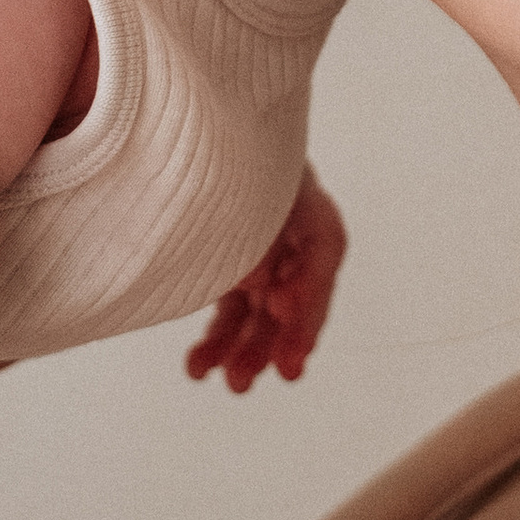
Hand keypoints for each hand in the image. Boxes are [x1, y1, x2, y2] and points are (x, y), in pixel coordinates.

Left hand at [184, 162, 347, 391]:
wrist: (209, 135)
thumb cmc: (234, 150)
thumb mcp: (249, 176)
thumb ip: (255, 222)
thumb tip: (254, 281)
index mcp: (311, 209)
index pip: (321, 253)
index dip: (308, 285)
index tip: (282, 306)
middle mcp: (293, 243)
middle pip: (298, 296)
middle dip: (289, 337)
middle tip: (284, 372)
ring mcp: (265, 263)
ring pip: (263, 318)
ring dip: (251, 353)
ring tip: (235, 384)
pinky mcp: (235, 278)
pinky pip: (232, 318)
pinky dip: (217, 345)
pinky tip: (198, 368)